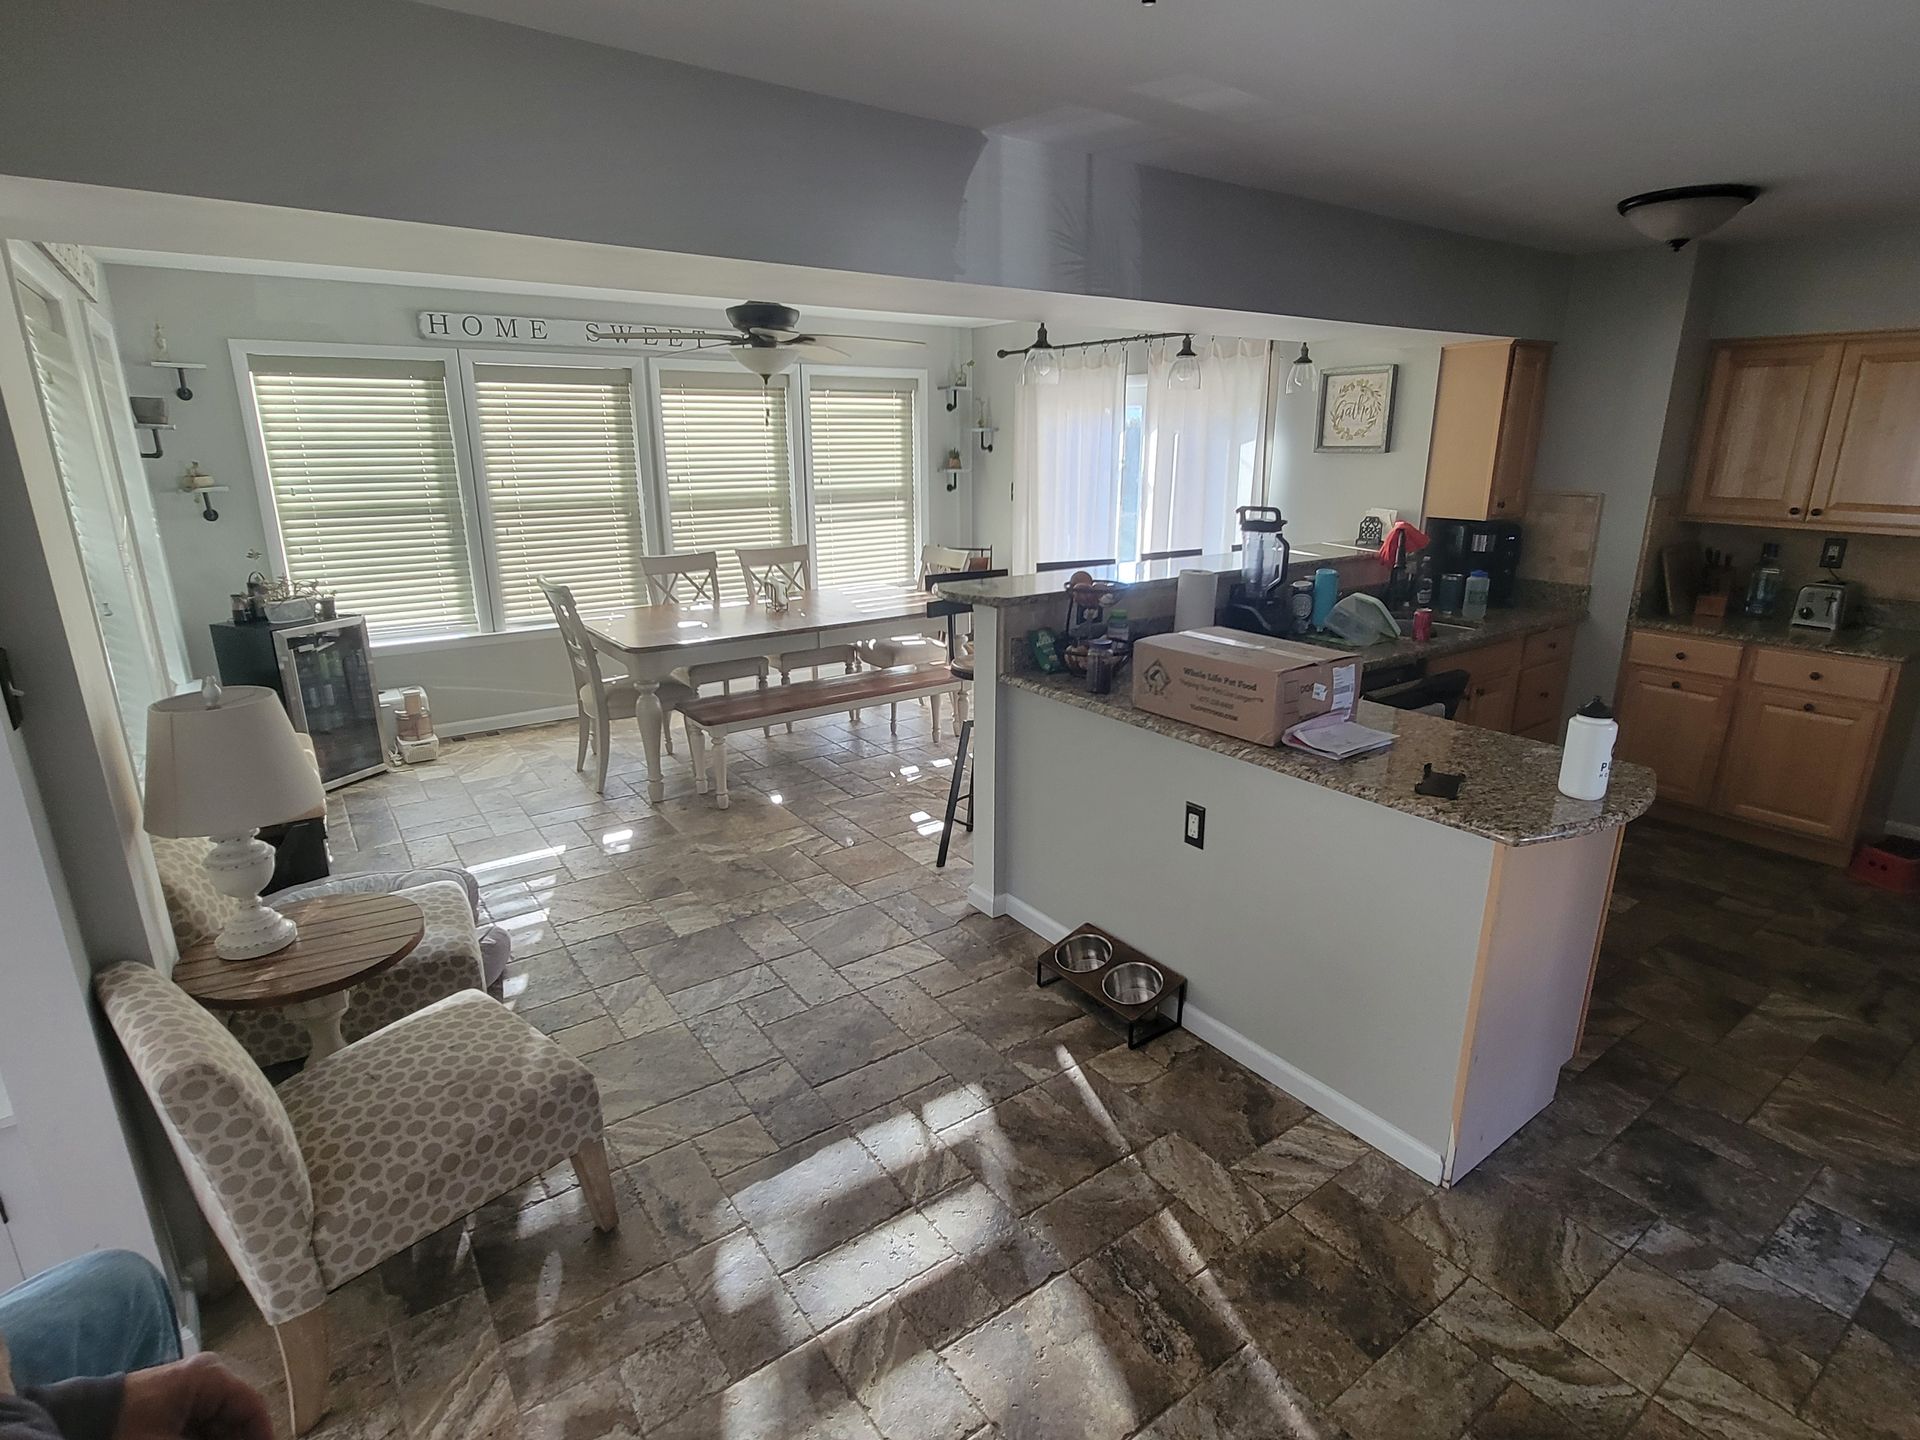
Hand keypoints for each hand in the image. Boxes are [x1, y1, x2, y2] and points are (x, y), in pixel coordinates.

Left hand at [115, 1354, 273, 1439]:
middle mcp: (207, 1377)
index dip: (264, 1436)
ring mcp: (190, 1391)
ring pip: (220, 1425)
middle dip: (240, 1439)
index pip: (253, 1408)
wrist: (78, 1421)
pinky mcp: (175, 1405)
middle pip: (237, 1418)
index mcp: (211, 1377)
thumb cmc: (129, 1430)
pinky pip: (201, 1427)